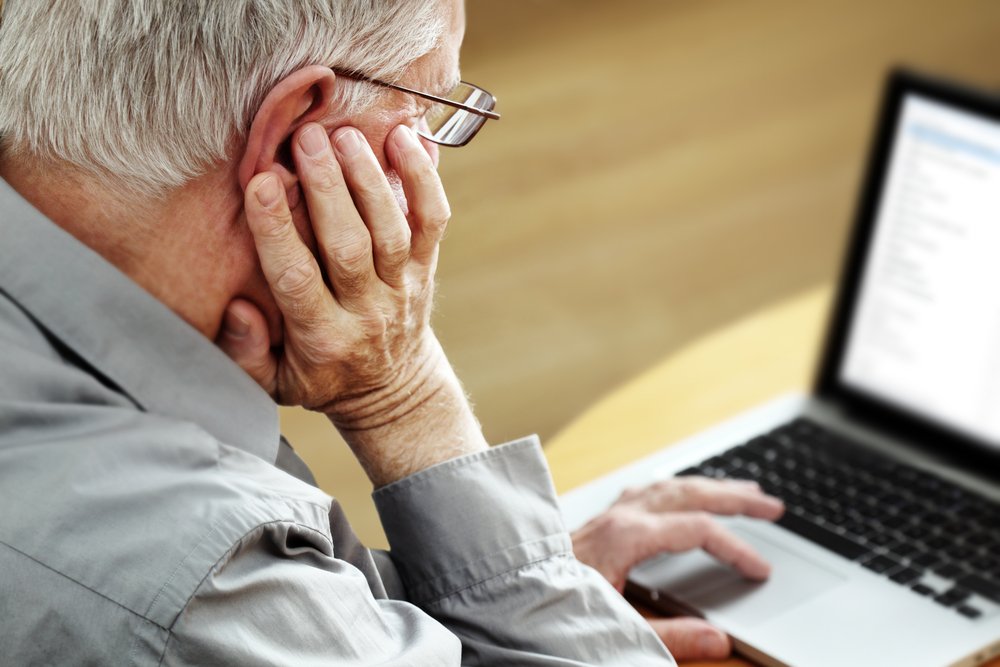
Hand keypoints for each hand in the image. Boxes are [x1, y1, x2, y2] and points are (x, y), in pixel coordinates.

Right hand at [219, 122, 486, 485]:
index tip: (261, 182)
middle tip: (306, 139)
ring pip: (391, 229)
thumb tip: (239, 308)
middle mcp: (367, 311)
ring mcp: (402, 287)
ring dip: (369, 177)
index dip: (278, 230)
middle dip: (328, 189)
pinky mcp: (426, 267)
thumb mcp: (273, 383)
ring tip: (344, 133)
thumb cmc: (318, 378)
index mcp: (322, 338)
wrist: (391, 390)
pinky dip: (424, 178)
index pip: (297, 278)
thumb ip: (247, 353)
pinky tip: (405, 137)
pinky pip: (432, 220)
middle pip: (349, 246)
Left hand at [571, 476, 783, 660]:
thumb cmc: (552, 606)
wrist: (504, 590)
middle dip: (735, 496)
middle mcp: (620, 515)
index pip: (698, 530)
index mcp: (627, 535)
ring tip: (742, 490)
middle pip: (690, 493)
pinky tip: (683, 494)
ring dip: (708, 486)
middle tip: (773, 505)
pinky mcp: (600, 519)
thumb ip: (669, 636)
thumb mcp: (615, 627)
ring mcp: (609, 513)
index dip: (735, 548)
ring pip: (670, 486)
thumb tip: (718, 640)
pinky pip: (648, 491)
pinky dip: (677, 489)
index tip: (760, 569)